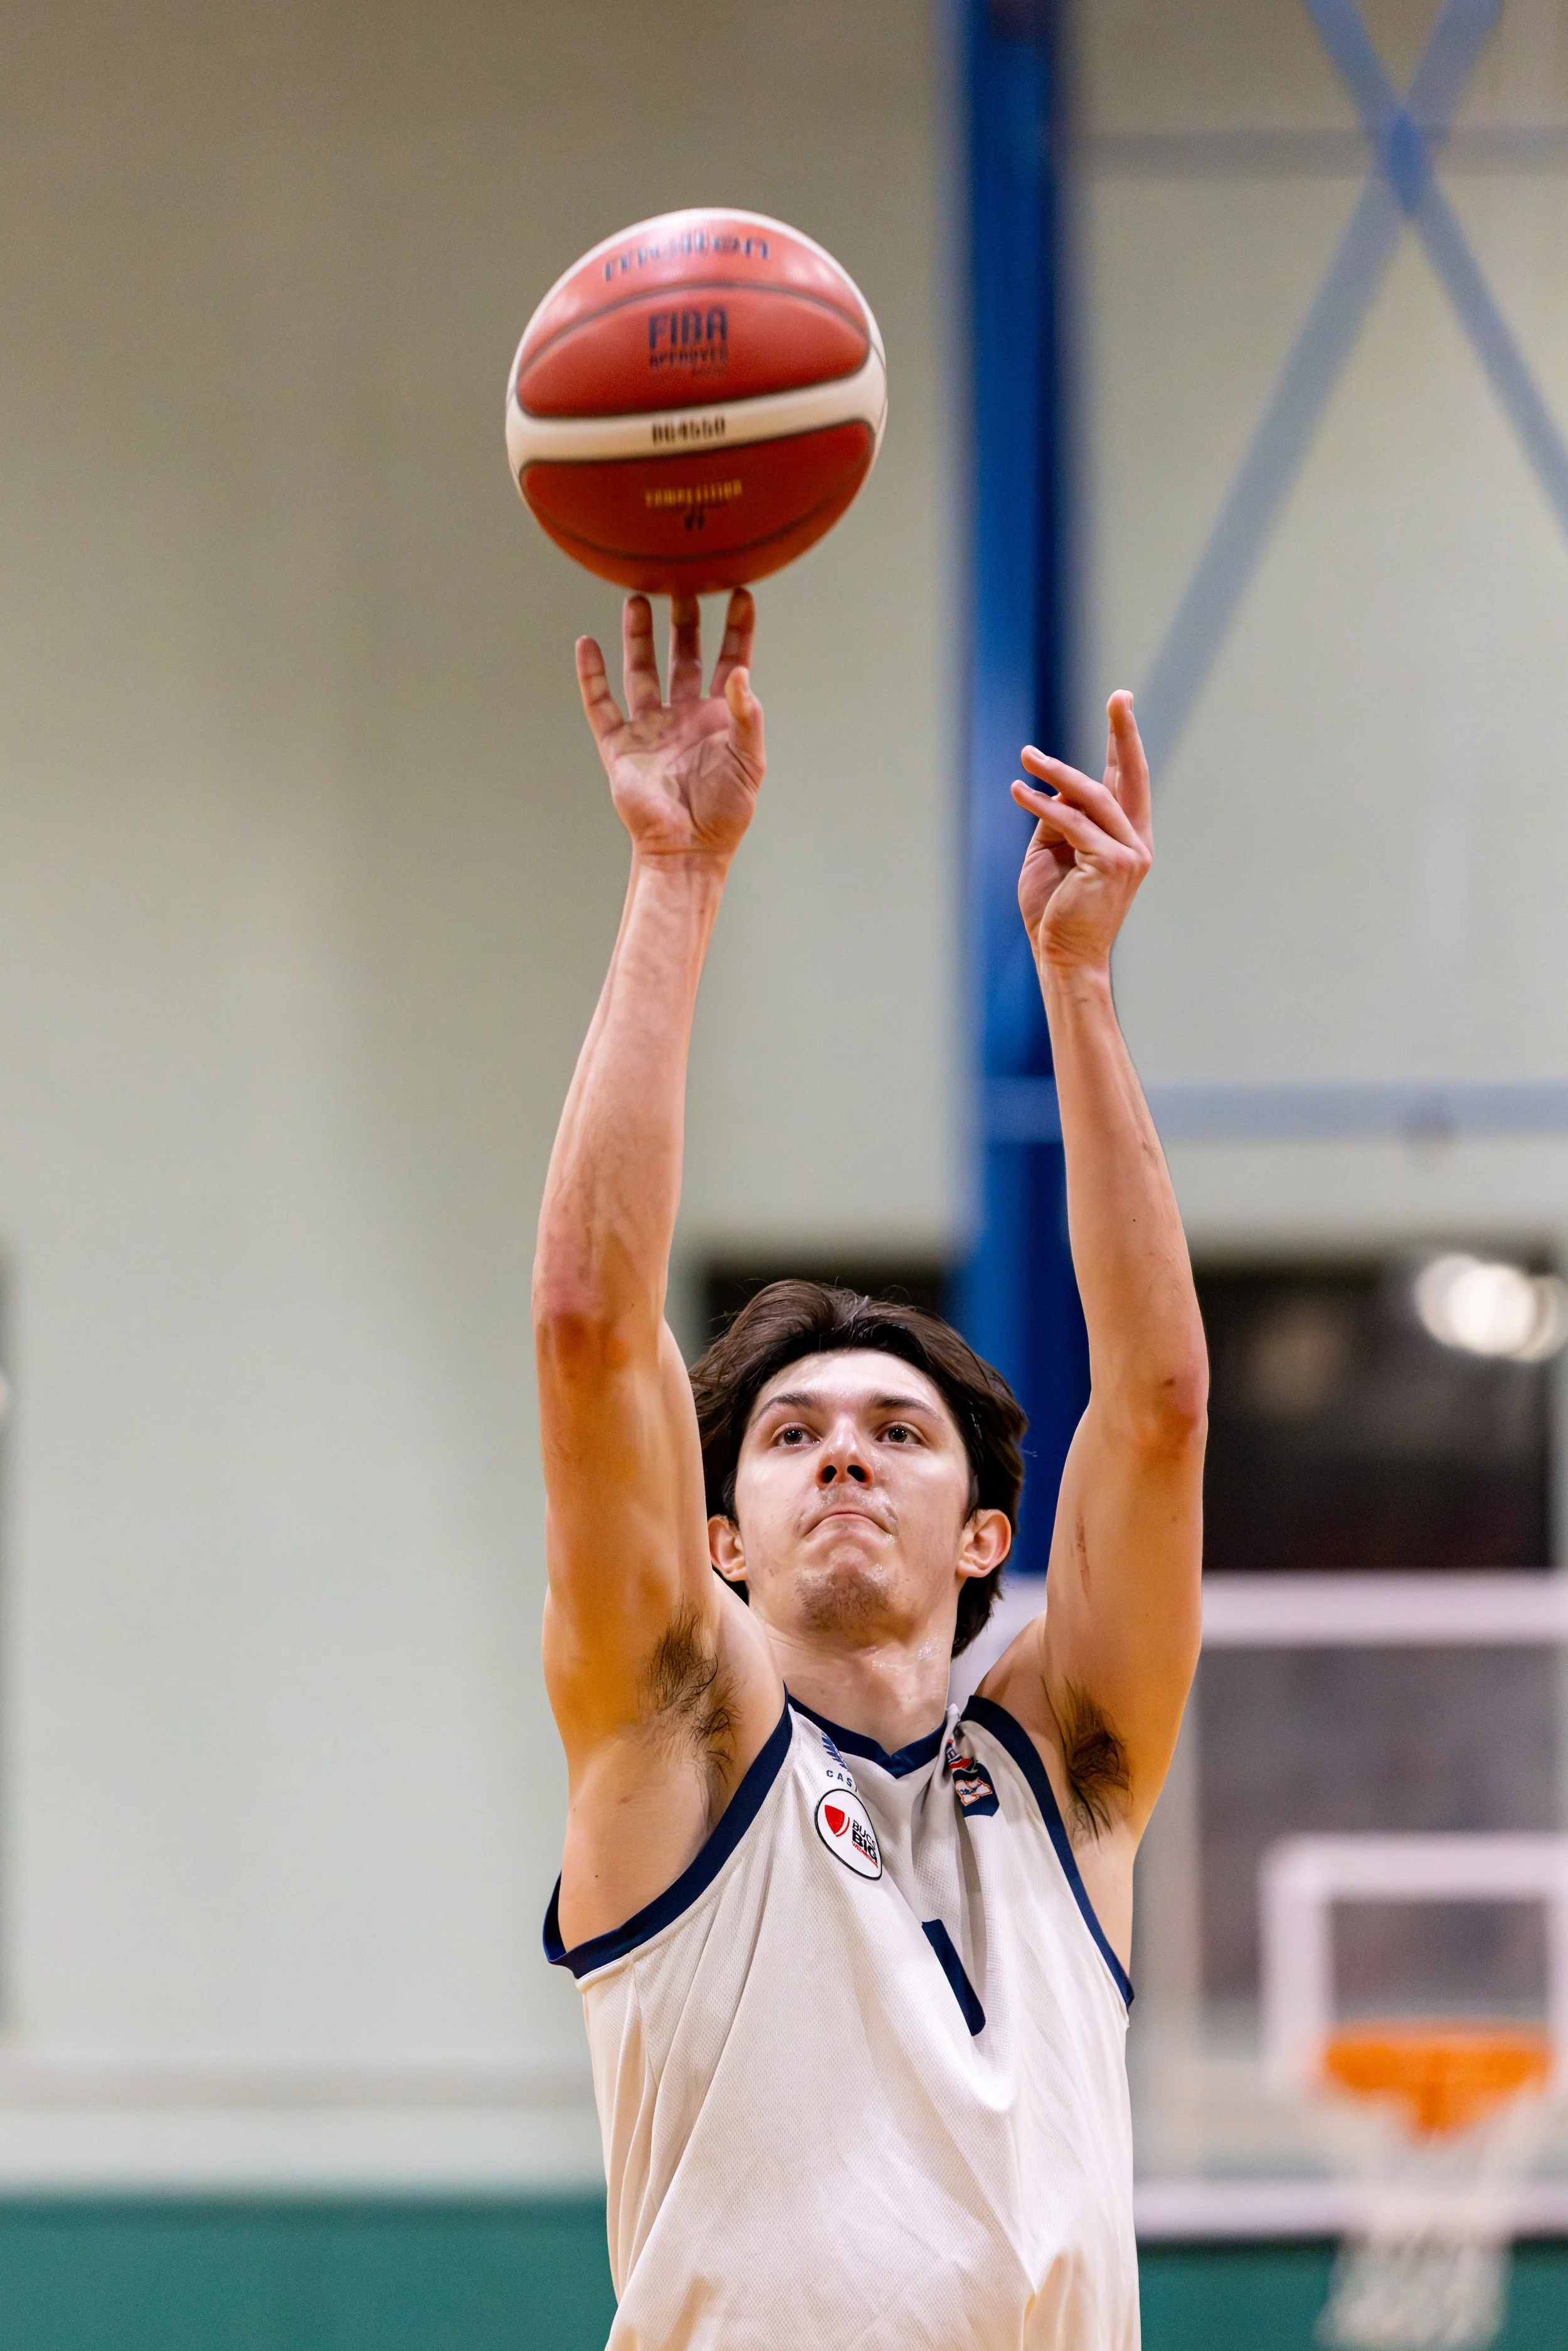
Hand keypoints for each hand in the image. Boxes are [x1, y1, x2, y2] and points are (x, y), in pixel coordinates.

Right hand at [576, 590, 764, 862]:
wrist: (688, 849)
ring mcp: (650, 728)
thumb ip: (747, 715)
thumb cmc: (726, 812)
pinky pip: (600, 704)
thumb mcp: (751, 761)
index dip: (736, 629)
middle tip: (682, 584)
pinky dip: (591, 675)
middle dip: (684, 621)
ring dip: (640, 636)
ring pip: (642, 670)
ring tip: (638, 599)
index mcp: (718, 717)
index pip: (731, 661)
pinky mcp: (620, 746)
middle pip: (683, 655)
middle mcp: (683, 715)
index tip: (741, 593)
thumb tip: (739, 674)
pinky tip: (587, 644)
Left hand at [1011, 691, 1151, 970]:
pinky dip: (1041, 804)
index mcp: (1127, 837)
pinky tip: (1019, 791)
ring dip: (1056, 772)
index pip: (1127, 782)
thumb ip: (1059, 818)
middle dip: (1125, 733)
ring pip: (1091, 797)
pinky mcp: (1110, 863)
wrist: (1062, 955)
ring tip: (1026, 756)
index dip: (1124, 742)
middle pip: (1131, 776)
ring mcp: (1128, 852)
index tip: (1122, 704)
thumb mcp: (1054, 852)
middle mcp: (1135, 841)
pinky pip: (1072, 823)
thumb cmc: (1056, 909)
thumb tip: (1057, 786)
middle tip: (1120, 696)